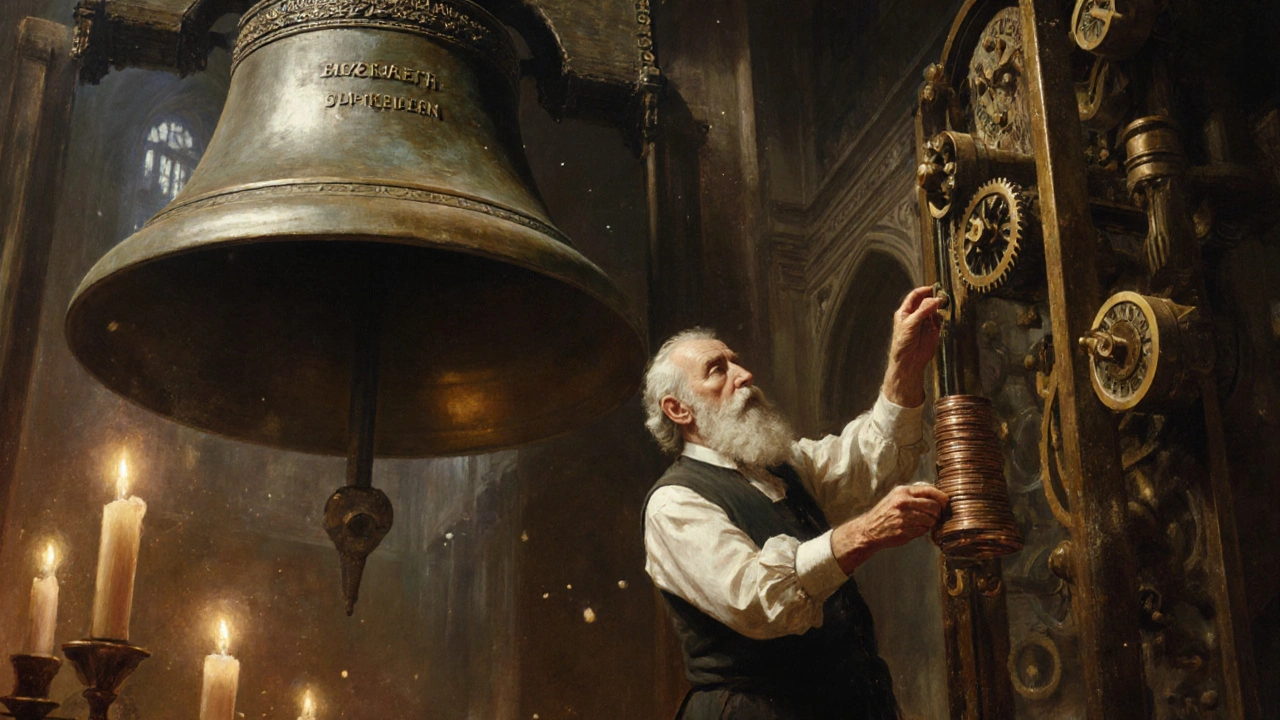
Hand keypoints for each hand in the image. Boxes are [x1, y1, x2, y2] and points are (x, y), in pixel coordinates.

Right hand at [831, 484, 948, 574]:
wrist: (869, 529)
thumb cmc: (885, 513)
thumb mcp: (895, 497)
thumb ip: (913, 495)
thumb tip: (937, 496)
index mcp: (902, 491)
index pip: (930, 490)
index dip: (942, 497)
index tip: (946, 502)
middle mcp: (903, 502)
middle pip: (934, 506)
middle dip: (937, 513)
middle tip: (935, 516)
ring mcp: (904, 517)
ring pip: (931, 520)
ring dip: (930, 523)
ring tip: (921, 523)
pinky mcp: (905, 530)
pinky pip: (924, 530)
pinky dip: (922, 530)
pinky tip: (913, 529)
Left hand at [881, 286, 943, 406]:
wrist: (909, 361)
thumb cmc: (903, 343)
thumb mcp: (910, 324)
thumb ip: (923, 311)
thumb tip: (935, 299)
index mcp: (905, 311)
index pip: (915, 296)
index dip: (924, 291)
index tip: (934, 288)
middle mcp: (916, 315)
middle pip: (927, 301)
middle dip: (934, 298)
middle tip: (942, 296)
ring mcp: (925, 322)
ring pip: (935, 309)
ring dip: (939, 307)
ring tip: (942, 306)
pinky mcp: (933, 330)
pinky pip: (939, 320)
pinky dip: (941, 317)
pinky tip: (940, 319)